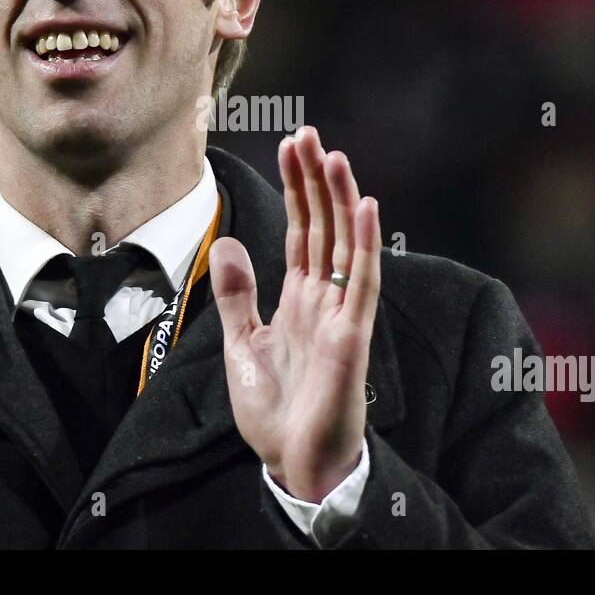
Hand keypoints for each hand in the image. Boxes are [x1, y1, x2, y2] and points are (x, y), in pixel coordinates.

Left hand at [210, 126, 380, 502]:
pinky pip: (363, 281)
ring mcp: (342, 313)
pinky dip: (366, 242)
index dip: (296, 188)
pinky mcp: (353, 335)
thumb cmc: (276, 411)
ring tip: (332, 154)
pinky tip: (365, 205)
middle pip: (322, 225)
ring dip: (341, 198)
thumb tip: (229, 244)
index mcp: (299, 297)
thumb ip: (237, 296)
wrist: (294, 463)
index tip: (291, 144)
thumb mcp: (241, 344)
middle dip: (314, 179)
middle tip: (306, 132)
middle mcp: (325, 297)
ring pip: (346, 242)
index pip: (300, 229)